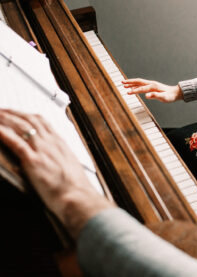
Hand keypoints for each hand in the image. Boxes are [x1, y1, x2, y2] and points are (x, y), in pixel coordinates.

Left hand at [0, 109, 112, 237]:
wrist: (78, 197)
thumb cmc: (75, 188)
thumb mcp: (70, 167)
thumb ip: (59, 159)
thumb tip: (52, 160)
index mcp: (60, 144)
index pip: (43, 122)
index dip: (28, 115)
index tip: (18, 113)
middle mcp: (52, 143)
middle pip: (30, 120)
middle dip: (13, 113)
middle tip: (1, 110)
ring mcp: (43, 151)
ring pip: (22, 127)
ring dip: (6, 119)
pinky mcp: (34, 161)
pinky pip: (16, 143)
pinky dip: (4, 134)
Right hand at [122, 78, 182, 102]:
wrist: (175, 93)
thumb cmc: (170, 96)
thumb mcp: (164, 98)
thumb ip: (155, 96)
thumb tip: (147, 96)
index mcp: (153, 86)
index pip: (141, 88)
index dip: (134, 91)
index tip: (127, 93)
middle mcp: (151, 84)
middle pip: (138, 82)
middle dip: (130, 82)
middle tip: (121, 82)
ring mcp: (151, 84)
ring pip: (139, 82)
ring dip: (131, 83)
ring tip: (123, 84)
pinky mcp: (152, 86)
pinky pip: (142, 85)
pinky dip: (136, 85)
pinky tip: (132, 88)